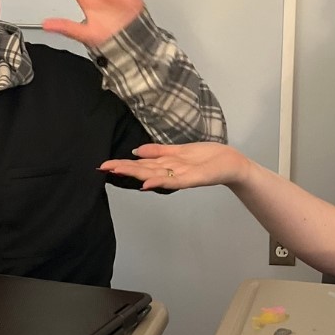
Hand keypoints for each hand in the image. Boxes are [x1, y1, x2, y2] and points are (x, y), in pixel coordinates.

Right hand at [99, 143, 253, 190]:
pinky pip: (173, 182)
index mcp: (165, 164)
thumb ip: (158, 151)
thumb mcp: (179, 150)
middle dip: (123, 169)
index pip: (139, 163)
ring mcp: (180, 176)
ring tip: (117, 172)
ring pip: (153, 175)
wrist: (231, 163)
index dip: (122, 163)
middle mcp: (169, 171)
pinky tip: (146, 184)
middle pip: (143, 169)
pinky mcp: (192, 178)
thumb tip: (136, 150)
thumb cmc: (208, 157)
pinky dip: (159, 182)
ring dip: (135, 175)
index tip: (103, 165)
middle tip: (103, 169)